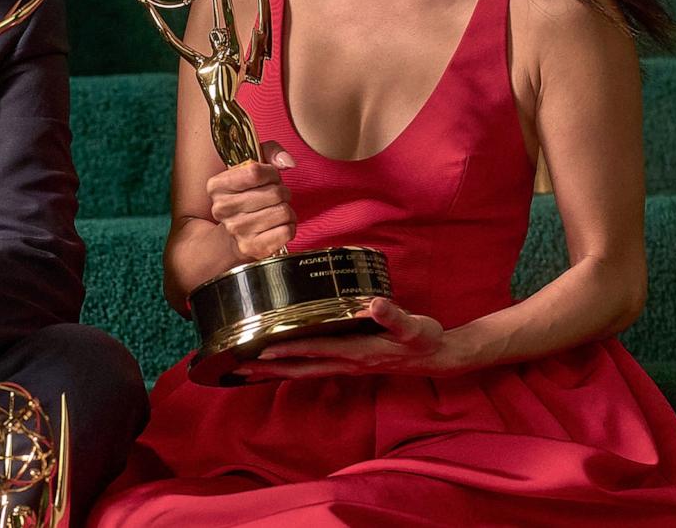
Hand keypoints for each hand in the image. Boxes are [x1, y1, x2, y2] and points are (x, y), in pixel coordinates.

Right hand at [207, 140, 296, 260]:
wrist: (234, 233)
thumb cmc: (247, 195)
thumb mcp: (252, 166)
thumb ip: (271, 152)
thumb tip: (287, 162)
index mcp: (216, 186)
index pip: (255, 172)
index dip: (271, 172)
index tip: (270, 177)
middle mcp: (222, 209)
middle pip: (274, 193)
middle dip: (282, 192)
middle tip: (276, 196)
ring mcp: (236, 230)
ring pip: (283, 212)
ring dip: (287, 210)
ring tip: (276, 210)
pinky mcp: (251, 248)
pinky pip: (286, 231)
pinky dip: (289, 227)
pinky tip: (278, 225)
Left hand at [233, 298, 460, 380]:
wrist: (438, 357)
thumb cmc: (424, 339)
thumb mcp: (414, 326)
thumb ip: (393, 316)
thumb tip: (375, 304)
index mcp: (358, 352)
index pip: (315, 350)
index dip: (288, 349)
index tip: (262, 348)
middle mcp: (348, 363)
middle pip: (301, 367)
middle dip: (269, 368)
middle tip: (238, 367)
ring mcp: (347, 365)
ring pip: (304, 370)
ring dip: (275, 371)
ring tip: (246, 370)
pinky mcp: (349, 363)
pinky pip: (314, 367)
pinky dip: (293, 366)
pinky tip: (279, 364)